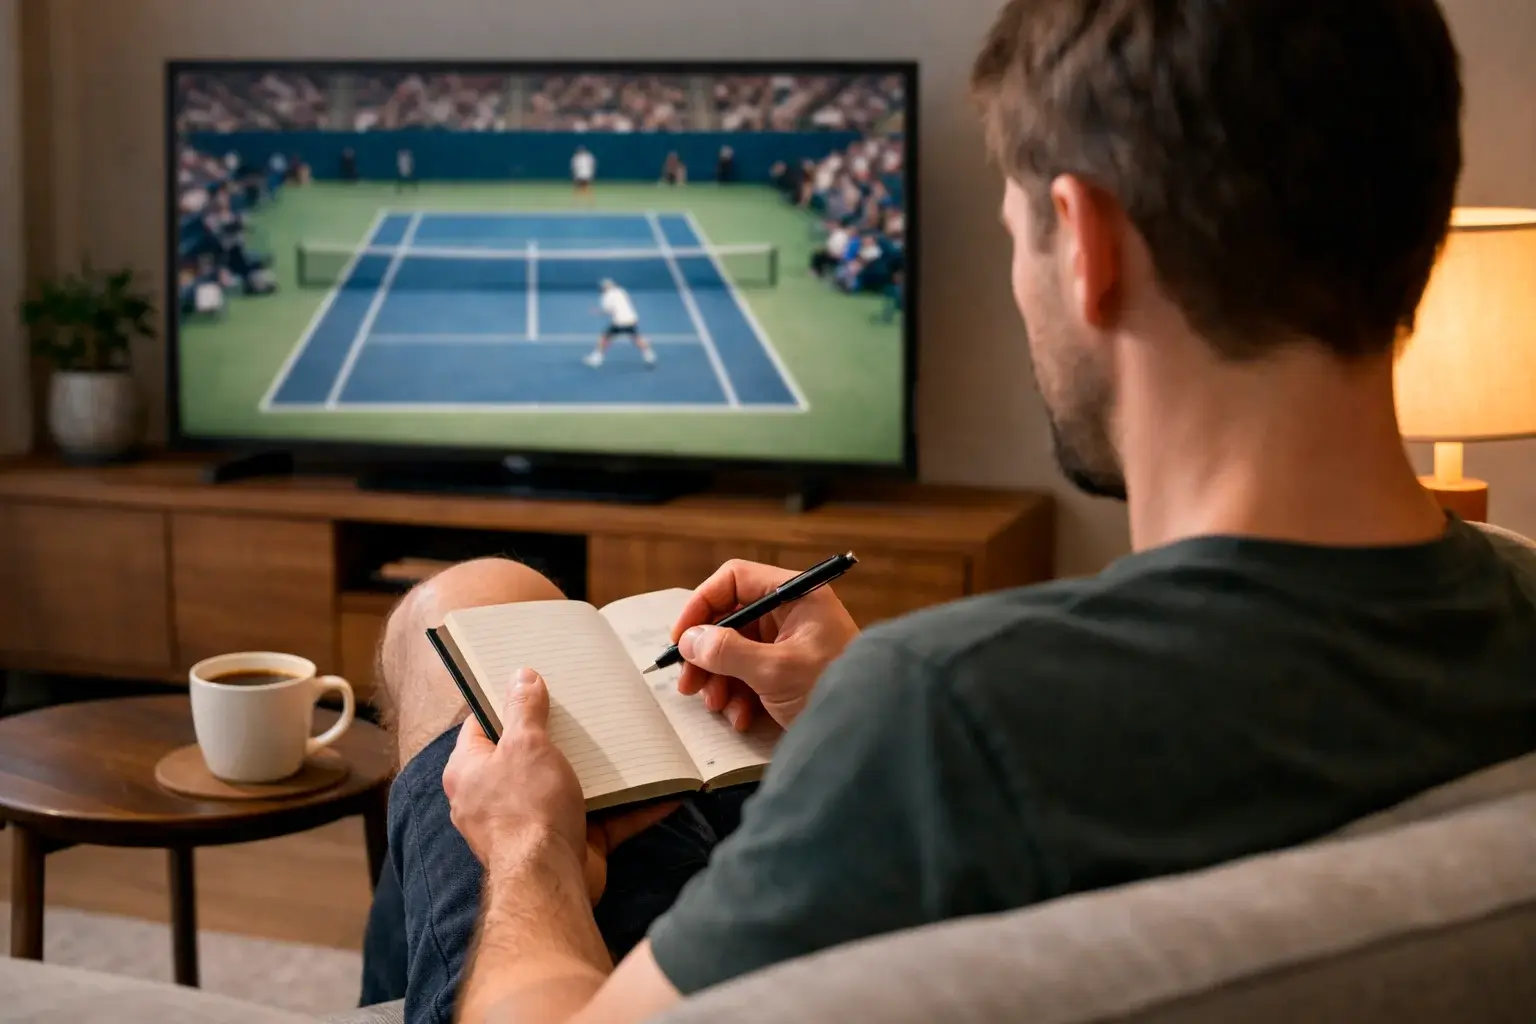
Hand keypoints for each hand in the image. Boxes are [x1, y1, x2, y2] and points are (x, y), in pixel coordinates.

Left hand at [443, 668, 679, 903]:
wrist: (548, 881)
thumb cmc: (526, 808)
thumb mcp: (525, 744)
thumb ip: (524, 709)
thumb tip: (521, 676)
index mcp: (470, 771)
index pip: (482, 725)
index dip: (506, 702)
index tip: (536, 684)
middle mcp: (495, 798)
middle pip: (529, 756)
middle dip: (562, 735)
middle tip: (588, 707)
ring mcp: (533, 823)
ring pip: (570, 786)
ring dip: (601, 770)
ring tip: (629, 739)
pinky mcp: (568, 843)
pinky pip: (603, 818)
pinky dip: (631, 806)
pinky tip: (663, 790)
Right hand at [671, 560, 859, 730]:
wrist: (873, 731)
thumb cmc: (833, 690)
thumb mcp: (775, 671)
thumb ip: (728, 652)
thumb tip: (690, 641)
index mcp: (796, 595)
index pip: (735, 580)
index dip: (702, 604)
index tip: (682, 637)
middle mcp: (792, 613)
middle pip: (731, 619)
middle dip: (707, 653)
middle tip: (688, 683)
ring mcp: (791, 643)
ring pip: (736, 650)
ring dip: (719, 679)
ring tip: (716, 705)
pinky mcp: (789, 671)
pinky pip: (751, 674)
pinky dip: (739, 695)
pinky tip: (741, 717)